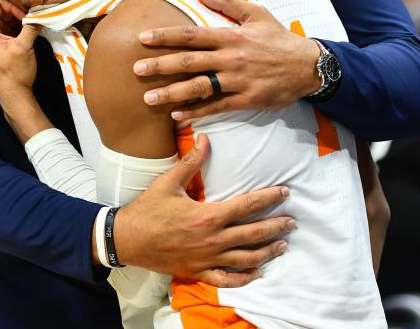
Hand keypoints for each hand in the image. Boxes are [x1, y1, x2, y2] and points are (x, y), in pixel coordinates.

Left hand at [0, 0, 42, 113]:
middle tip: (34, 16)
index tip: (27, 15)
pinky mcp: (3, 35)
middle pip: (3, 4)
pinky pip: (13, 20)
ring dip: (23, 15)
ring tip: (35, 21)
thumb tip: (43, 10)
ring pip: (9, 11)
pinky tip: (33, 25)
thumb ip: (31, 26)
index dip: (14, 3)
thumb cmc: (14, 72)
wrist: (14, 92)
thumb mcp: (23, 47)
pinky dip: (23, 21)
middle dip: (19, 8)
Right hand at [114, 135, 293, 286]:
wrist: (127, 239)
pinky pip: (227, 279)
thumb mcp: (168, 182)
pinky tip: (257, 273)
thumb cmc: (147, 210)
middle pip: (253, 233)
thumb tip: (205, 138)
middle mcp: (212, 239)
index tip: (284, 193)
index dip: (268, 198)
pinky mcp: (199, 271)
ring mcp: (207, 258)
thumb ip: (190, 161)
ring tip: (282, 246)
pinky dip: (244, 278)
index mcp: (207, 216)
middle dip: (275, 226)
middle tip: (292, 221)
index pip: (246, 205)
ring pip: (245, 258)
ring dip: (267, 252)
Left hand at [133, 0, 321, 120]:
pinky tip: (177, 115)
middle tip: (136, 69)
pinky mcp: (246, 99)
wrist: (309, 66)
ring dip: (172, 93)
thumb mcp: (257, 14)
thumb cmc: (279, 39)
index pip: (191, 35)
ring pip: (199, 87)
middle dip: (160, 65)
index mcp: (230, 36)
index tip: (143, 38)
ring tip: (149, 98)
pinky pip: (217, 107)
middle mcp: (230, 58)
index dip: (165, 36)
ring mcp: (238, 81)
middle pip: (189, 62)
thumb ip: (228, 3)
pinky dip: (196, 112)